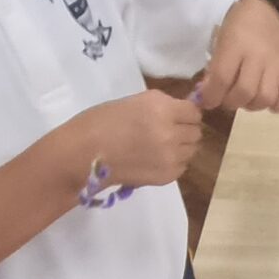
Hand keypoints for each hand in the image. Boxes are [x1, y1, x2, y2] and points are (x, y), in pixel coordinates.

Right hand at [63, 88, 201, 191]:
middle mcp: (171, 132)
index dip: (186, 114)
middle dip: (185, 130)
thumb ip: (160, 107)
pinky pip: (182, 166)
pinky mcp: (167, 176)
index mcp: (161, 108)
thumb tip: (179, 112)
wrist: (83, 154)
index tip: (177, 116)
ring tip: (159, 146)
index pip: (193, 112)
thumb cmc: (100, 122)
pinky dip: (173, 162)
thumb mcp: (133, 102)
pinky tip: (154, 159)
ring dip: (181, 147)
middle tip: (167, 132)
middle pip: (196, 132)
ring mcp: (171, 156)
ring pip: (191, 150)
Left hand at [196, 0, 278, 114]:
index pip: (222, 78)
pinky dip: (277, 106)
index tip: (206, 101)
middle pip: (245, 92)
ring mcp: (278, 64)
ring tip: (245, 99)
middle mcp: (259, 55)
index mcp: (236, 44)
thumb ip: (214, 68)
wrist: (264, 11)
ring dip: (251, 105)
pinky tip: (267, 100)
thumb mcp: (220, 41)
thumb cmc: (236, 26)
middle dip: (230, 102)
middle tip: (225, 98)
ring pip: (266, 98)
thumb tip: (207, 95)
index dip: (211, 96)